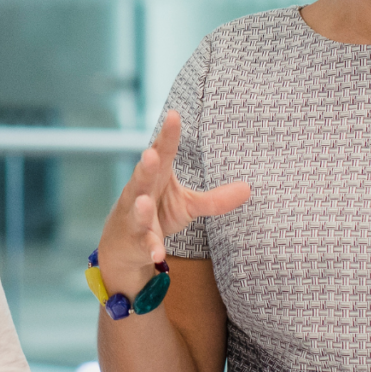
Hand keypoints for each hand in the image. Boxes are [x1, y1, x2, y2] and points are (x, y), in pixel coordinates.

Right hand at [98, 111, 249, 293]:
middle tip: (151, 154)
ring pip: (137, 211)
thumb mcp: (187, 205)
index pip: (162, 152)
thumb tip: (249, 188)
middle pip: (142, 176)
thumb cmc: (157, 214)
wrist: (122, 246)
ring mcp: (135, 217)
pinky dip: (151, 249)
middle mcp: (141, 192)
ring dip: (141, 208)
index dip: (167, 135)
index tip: (174, 115)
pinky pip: (144, 244)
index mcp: (156, 176)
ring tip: (144, 203)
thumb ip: (214, 199)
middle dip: (146, 166)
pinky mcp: (136, 241)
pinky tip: (158, 256)